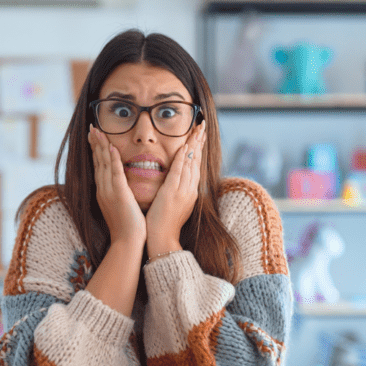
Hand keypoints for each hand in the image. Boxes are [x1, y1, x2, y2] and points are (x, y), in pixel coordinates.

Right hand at [88, 125, 146, 245]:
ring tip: (97, 131)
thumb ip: (121, 195)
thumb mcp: (122, 207)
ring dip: (101, 146)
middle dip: (94, 144)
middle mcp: (103, 190)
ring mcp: (109, 191)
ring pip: (104, 164)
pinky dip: (113, 158)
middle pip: (97, 162)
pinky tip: (111, 146)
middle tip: (92, 128)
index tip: (94, 138)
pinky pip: (115, 172)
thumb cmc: (128, 228)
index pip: (99, 167)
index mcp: (104, 193)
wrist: (128, 242)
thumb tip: (123, 188)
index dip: (96, 151)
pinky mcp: (119, 194)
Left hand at [145, 121, 205, 255]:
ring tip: (197, 129)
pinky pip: (178, 172)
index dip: (198, 149)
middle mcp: (189, 190)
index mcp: (190, 192)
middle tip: (202, 125)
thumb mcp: (175, 205)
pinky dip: (182, 158)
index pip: (195, 166)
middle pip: (196, 161)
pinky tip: (184, 146)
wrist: (163, 239)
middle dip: (199, 142)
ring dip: (193, 145)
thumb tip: (178, 182)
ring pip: (190, 163)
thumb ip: (178, 192)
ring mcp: (182, 191)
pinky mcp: (172, 193)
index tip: (200, 135)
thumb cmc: (165, 224)